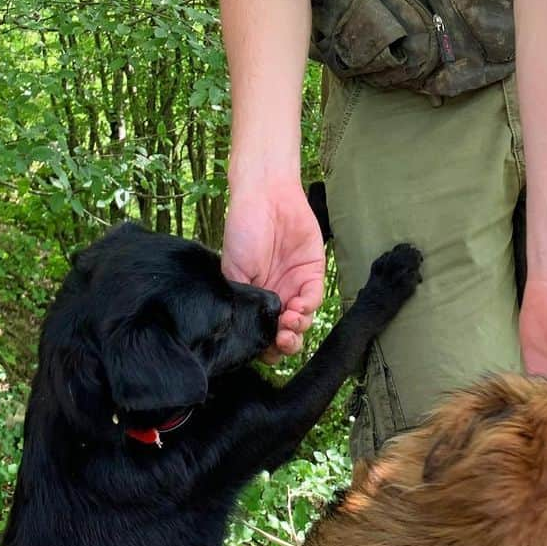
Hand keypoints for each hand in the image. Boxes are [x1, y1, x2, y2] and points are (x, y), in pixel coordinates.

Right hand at [221, 180, 325, 359]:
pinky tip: (298, 308)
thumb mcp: (232, 268)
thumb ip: (242, 299)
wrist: (265, 196)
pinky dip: (308, 309)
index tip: (262, 348)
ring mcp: (294, 285)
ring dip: (296, 330)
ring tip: (289, 324)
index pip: (262, 332)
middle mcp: (275, 295)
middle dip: (284, 345)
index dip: (264, 346)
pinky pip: (314, 300)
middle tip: (280, 342)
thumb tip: (250, 334)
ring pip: (302, 322)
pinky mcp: (312, 274)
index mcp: (254, 297)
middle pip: (285, 333)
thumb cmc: (242, 228)